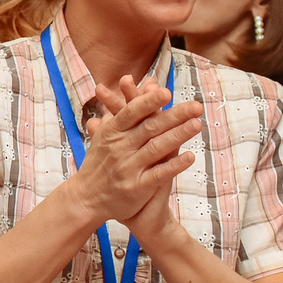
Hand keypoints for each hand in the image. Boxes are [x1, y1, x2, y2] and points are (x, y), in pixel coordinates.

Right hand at [61, 77, 202, 229]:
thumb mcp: (107, 134)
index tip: (166, 92)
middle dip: (174, 116)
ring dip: (178, 136)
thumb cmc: (100, 162)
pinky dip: (174, 165)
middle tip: (196, 106)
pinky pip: (159, 174)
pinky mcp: (136, 187)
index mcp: (111, 133)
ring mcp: (128, 168)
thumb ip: (126, 109)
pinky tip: (190, 157)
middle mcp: (119, 148)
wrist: (86, 198)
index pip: (131, 113)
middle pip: (149, 128)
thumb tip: (148, 83)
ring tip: (197, 125)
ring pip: (156, 148)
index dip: (148, 102)